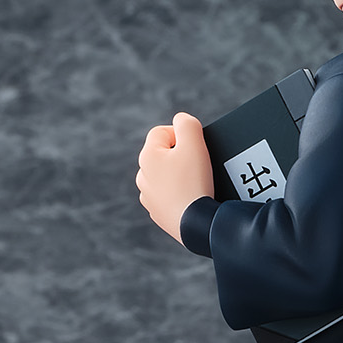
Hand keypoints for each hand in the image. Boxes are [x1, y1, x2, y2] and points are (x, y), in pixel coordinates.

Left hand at [136, 111, 213, 240]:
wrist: (196, 223)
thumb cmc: (195, 183)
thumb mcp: (195, 144)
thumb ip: (187, 124)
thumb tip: (181, 119)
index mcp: (148, 155)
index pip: (162, 132)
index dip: (183, 136)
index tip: (197, 149)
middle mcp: (142, 175)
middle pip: (164, 155)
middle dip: (181, 158)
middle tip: (200, 168)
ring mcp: (148, 196)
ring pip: (166, 177)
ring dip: (180, 177)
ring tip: (197, 185)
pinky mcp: (158, 213)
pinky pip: (169, 197)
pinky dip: (179, 196)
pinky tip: (192, 200)